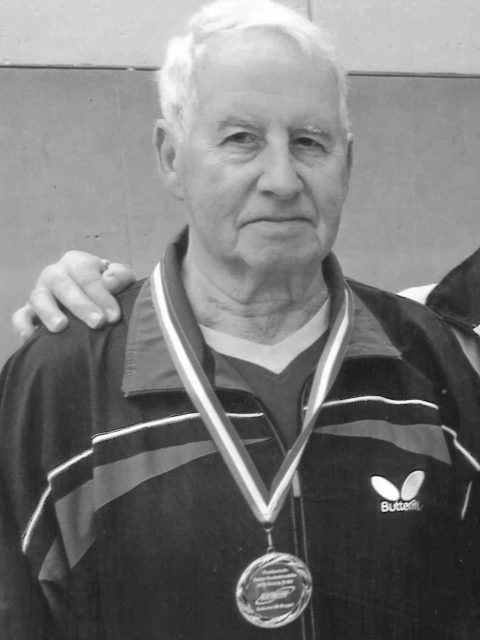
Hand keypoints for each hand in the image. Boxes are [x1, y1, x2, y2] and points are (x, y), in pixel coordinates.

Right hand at [12, 251, 135, 341]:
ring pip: (38, 298)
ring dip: (49, 312)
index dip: (101, 294)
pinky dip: (23, 326)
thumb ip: (120, 276)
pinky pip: (20, 316)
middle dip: (82, 305)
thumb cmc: (109, 291)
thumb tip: (109, 281)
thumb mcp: (120, 280)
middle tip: (98, 323)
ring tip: (62, 327)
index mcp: (76, 262)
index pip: (86, 274)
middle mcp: (55, 274)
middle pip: (64, 285)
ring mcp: (40, 292)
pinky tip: (32, 338)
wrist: (94, 303)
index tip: (114, 316)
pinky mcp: (29, 311)